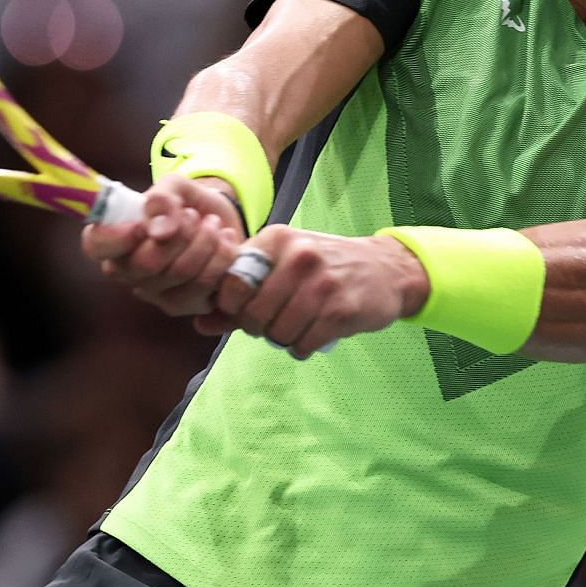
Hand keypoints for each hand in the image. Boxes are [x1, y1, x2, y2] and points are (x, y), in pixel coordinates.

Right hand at [81, 174, 246, 315]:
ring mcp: (154, 294)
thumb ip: (162, 199)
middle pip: (145, 264)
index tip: (143, 223)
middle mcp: (127, 272)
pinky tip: (226, 242)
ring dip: (205, 243)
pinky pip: (203, 289)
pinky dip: (222, 259)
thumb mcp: (175, 187)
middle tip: (194, 215)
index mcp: (114, 239)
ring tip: (214, 224)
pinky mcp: (184, 306)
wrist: (220, 222)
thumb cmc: (186, 204)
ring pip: (179, 275)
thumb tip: (158, 230)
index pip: (96, 245)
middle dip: (179, 234)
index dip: (117, 237)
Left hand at [200, 226, 429, 358]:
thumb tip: (199, 324)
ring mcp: (321, 283)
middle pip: (252, 315)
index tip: (248, 309)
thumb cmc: (323, 268)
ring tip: (298, 325)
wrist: (386, 268)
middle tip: (277, 320)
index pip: (232, 284)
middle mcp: (298, 256)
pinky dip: (303, 347)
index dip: (233, 307)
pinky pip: (303, 345)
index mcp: (276, 239)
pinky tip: (315, 333)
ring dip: (284, 339)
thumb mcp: (281, 268)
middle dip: (260, 327)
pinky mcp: (341, 309)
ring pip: (277, 334)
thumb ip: (238, 295)